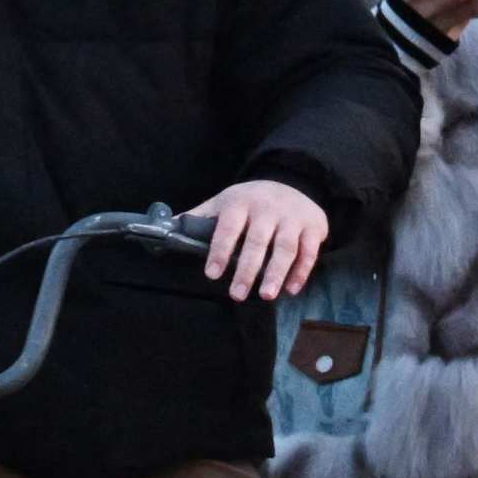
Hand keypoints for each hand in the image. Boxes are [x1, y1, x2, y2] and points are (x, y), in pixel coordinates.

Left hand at [184, 178, 328, 301]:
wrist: (294, 182)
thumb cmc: (251, 200)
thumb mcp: (224, 201)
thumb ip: (199, 216)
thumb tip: (165, 230)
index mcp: (241, 202)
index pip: (228, 227)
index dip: (220, 250)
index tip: (212, 274)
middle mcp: (267, 208)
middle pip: (257, 241)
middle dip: (247, 269)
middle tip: (237, 295)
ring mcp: (292, 217)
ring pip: (285, 247)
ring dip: (276, 273)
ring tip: (266, 296)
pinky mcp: (312, 227)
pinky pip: (308, 252)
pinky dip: (301, 272)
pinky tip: (290, 290)